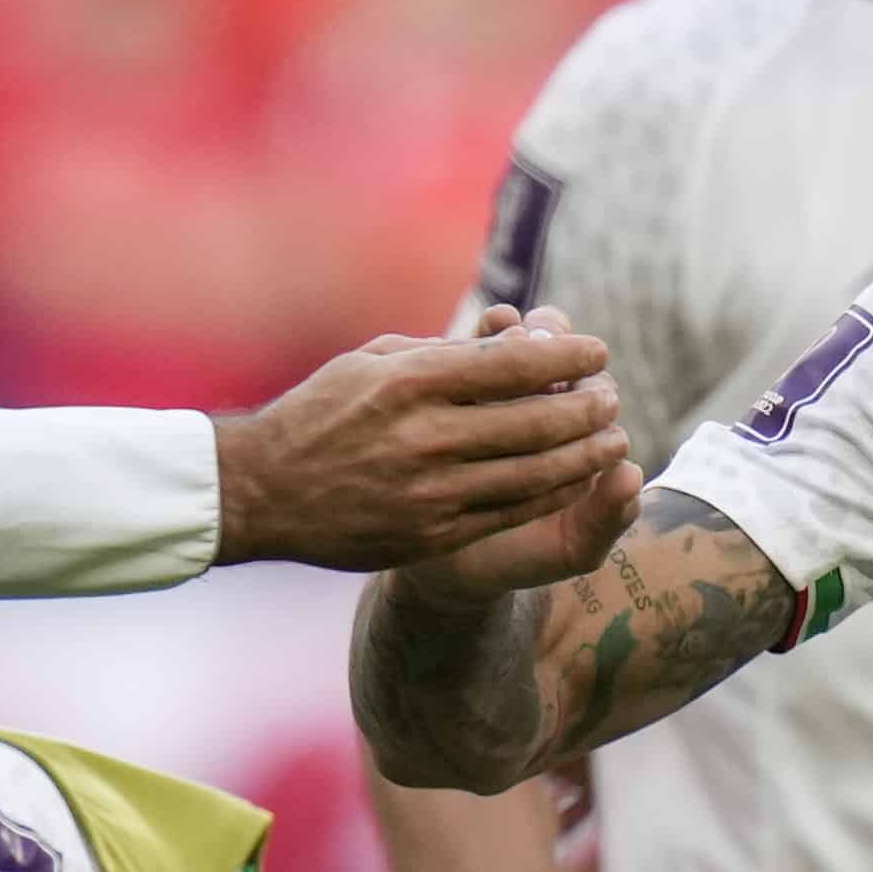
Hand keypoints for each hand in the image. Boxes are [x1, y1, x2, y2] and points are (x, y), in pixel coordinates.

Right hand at [216, 312, 632, 572]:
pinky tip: (573, 479)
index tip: (596, 351)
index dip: (567, 356)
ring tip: (610, 437)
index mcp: (410, 382)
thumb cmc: (322, 412)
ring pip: (534, 472)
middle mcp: (424, 436)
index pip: (513, 364)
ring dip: (583, 454)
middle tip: (611, 396)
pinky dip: (551, 493)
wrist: (261, 493)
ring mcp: (429, 491)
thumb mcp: (375, 362)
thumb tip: (518, 336)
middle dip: (586, 405)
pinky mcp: (431, 535)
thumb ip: (447, 351)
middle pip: (536, 419)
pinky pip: (510, 511)